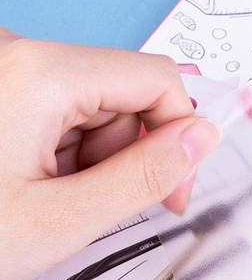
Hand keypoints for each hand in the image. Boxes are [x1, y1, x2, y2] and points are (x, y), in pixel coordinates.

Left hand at [0, 29, 219, 279]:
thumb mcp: (59, 221)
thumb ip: (144, 176)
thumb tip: (203, 138)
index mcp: (41, 74)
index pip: (156, 78)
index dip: (180, 134)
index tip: (173, 190)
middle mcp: (21, 58)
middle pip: (124, 92)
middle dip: (130, 152)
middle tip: (106, 209)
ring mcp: (5, 74)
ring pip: (93, 106)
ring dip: (94, 160)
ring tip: (52, 204)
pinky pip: (57, 114)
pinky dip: (62, 156)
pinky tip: (32, 190)